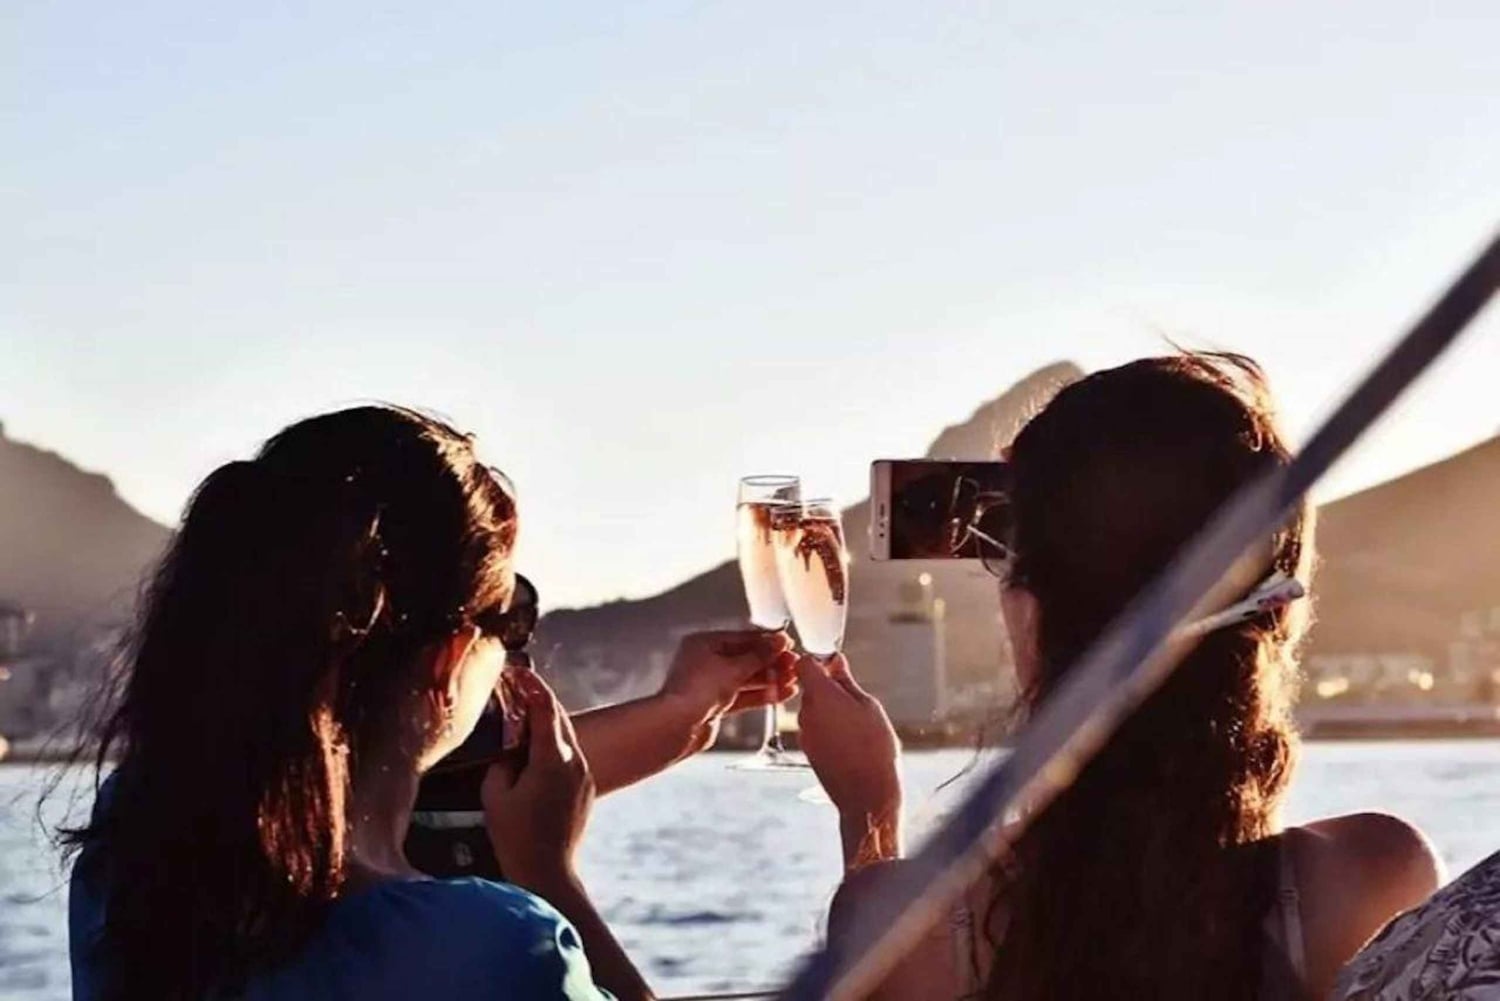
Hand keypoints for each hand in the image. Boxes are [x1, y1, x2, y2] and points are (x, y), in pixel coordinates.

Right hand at [481, 671, 594, 889]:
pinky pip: (569, 754)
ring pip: (566, 734)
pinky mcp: (586, 786)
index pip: (544, 707)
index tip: (516, 671)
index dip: (530, 685)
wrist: (548, 874)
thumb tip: (509, 744)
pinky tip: (533, 747)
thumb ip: (502, 759)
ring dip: (544, 720)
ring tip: (520, 713)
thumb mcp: (495, 794)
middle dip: (537, 698)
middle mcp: (575, 761)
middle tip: (515, 685)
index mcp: (552, 759)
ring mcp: (584, 774)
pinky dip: (552, 742)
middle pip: (558, 716)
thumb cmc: (517, 838)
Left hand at [658, 629, 797, 749]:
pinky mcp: (715, 705)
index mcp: (703, 644)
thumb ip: (759, 656)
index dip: (766, 641)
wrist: (677, 727)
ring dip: (770, 679)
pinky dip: (761, 695)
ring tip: (792, 679)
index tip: (786, 643)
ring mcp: (709, 685)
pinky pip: (743, 696)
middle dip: (771, 662)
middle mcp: (705, 662)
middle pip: (745, 658)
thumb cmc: (694, 692)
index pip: (741, 638)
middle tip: (793, 663)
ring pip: (746, 679)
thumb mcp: (733, 668)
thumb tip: (777, 642)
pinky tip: (780, 694)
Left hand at [796, 654, 901, 834]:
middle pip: (810, 688)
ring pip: (814, 709)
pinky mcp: (809, 750)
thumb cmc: (874, 749)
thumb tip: (836, 661)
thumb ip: (847, 681)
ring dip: (831, 710)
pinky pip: (816, 728)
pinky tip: (850, 740)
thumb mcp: (868, 706)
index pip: (803, 663)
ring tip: (857, 724)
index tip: (836, 666)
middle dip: (829, 688)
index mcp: (820, 696)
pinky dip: (829, 728)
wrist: (867, 794)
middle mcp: (806, 713)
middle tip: (855, 698)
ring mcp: (805, 734)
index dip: (818, 660)